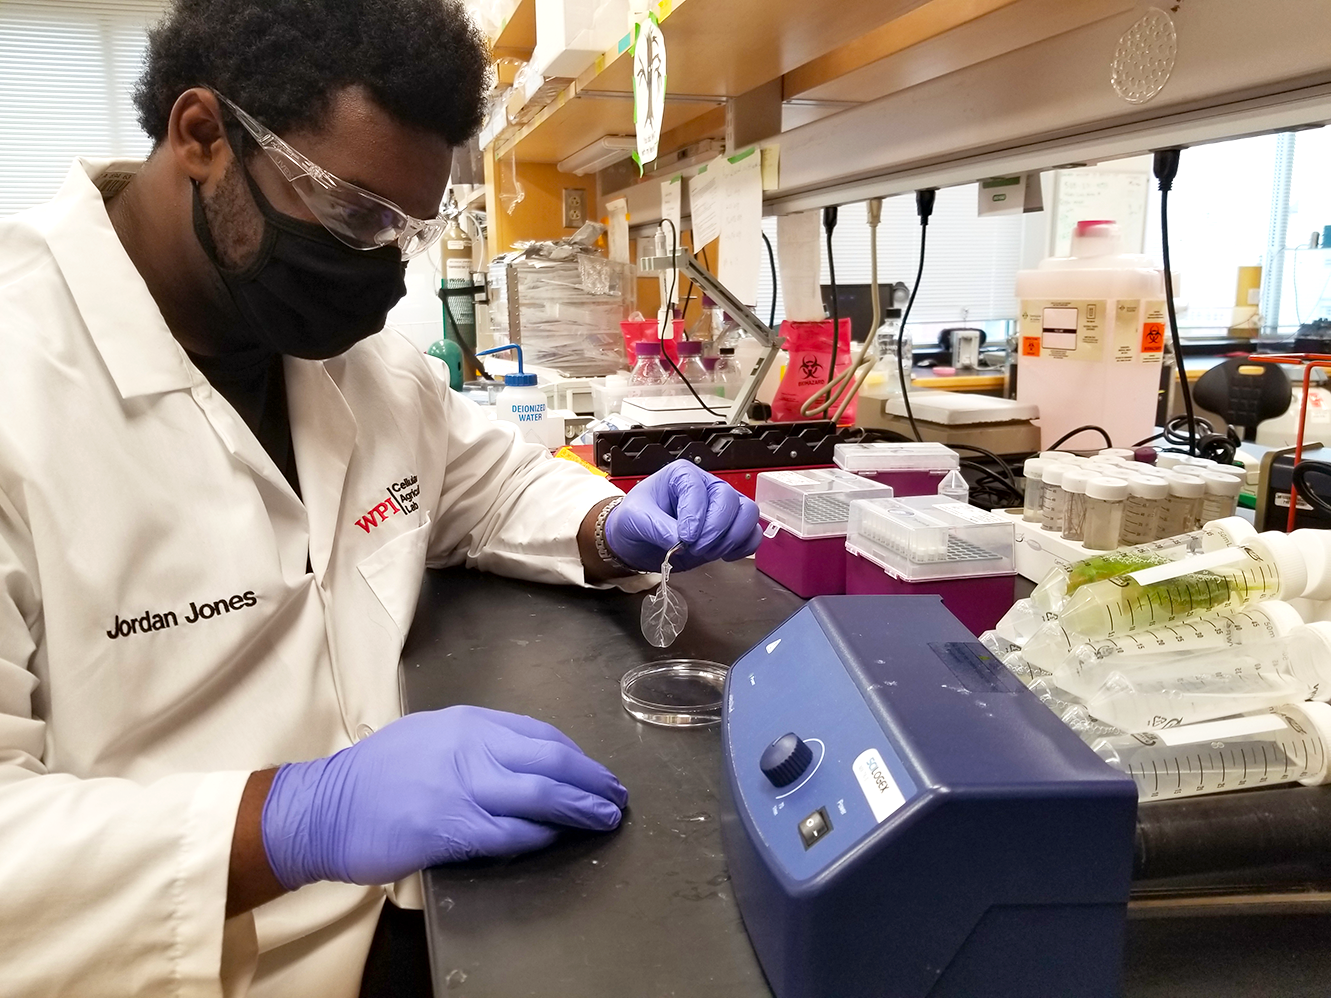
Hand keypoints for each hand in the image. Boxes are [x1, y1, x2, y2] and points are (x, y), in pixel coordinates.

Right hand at [261, 706, 626, 887]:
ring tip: (603, 819)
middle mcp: (470, 747)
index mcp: (468, 723)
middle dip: (592, 780)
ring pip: (539, 794)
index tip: (597, 773)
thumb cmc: (374, 775)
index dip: (577, 757)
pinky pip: (509, 831)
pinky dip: (539, 835)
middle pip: (551, 761)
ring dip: (579, 808)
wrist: (323, 807)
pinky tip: (555, 838)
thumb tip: (525, 762)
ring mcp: (460, 786)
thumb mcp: (430, 736)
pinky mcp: (448, 826)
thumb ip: (477, 744)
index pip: (541, 735)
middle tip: (616, 797)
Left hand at [604, 460, 761, 572]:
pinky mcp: (729, 528)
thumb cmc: (636, 518)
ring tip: (708, 552)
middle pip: (730, 500)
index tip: (684, 537)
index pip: (699, 489)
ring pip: (748, 514)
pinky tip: (723, 555)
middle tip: (695, 547)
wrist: (639, 539)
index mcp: (683, 475)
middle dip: (714, 530)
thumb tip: (678, 541)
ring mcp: (721, 507)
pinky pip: (752, 533)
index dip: (695, 515)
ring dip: (732, 538)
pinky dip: (743, 547)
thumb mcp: (634, 517)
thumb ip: (656, 527)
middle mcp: (707, 487)